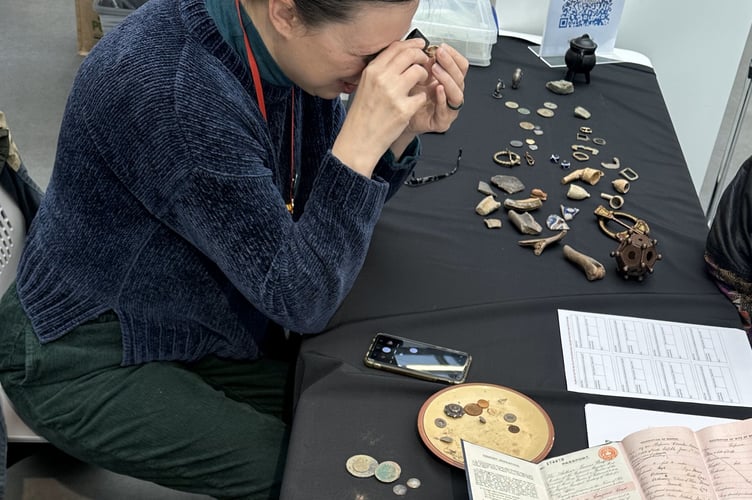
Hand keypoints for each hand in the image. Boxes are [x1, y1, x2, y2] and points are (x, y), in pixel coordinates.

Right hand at [332, 38, 430, 176]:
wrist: (359, 140)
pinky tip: (414, 104)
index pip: (396, 47)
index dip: (411, 44)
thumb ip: (380, 71)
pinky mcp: (404, 109)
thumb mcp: (365, 86)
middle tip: (425, 63)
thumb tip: (400, 57)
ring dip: (424, 76)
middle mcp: (382, 78)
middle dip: (422, 57)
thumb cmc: (361, 116)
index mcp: (372, 71)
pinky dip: (421, 99)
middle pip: (410, 55)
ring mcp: (393, 93)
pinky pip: (422, 96)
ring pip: (419, 72)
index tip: (420, 46)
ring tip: (421, 84)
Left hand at [407, 43, 468, 135]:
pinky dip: (442, 98)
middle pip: (460, 77)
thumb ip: (424, 64)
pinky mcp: (443, 121)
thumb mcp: (417, 75)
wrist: (401, 117)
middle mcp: (452, 93)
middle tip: (439, 54)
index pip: (460, 65)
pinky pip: (446, 110)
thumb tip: (425, 48)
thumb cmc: (411, 97)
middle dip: (450, 63)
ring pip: (457, 93)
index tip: (442, 46)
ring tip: (436, 69)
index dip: (453, 55)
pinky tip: (438, 89)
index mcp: (450, 81)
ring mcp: (449, 108)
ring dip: (447, 79)